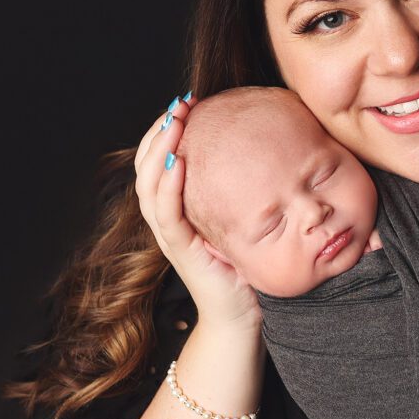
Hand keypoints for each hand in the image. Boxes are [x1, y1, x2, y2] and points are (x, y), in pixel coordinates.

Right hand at [134, 93, 261, 328]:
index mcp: (181, 208)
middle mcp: (169, 219)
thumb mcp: (245, 218)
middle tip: (180, 103)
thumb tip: (271, 143)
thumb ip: (246, 187)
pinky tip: (178, 162)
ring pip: (149, 185)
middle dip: (160, 130)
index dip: (168, 130)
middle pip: (147, 166)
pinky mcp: (181, 251)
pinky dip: (168, 186)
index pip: (161, 161)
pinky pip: (166, 214)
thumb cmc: (249, 265)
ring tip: (174, 122)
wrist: (247, 316)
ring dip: (159, 150)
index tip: (187, 101)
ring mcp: (171, 235)